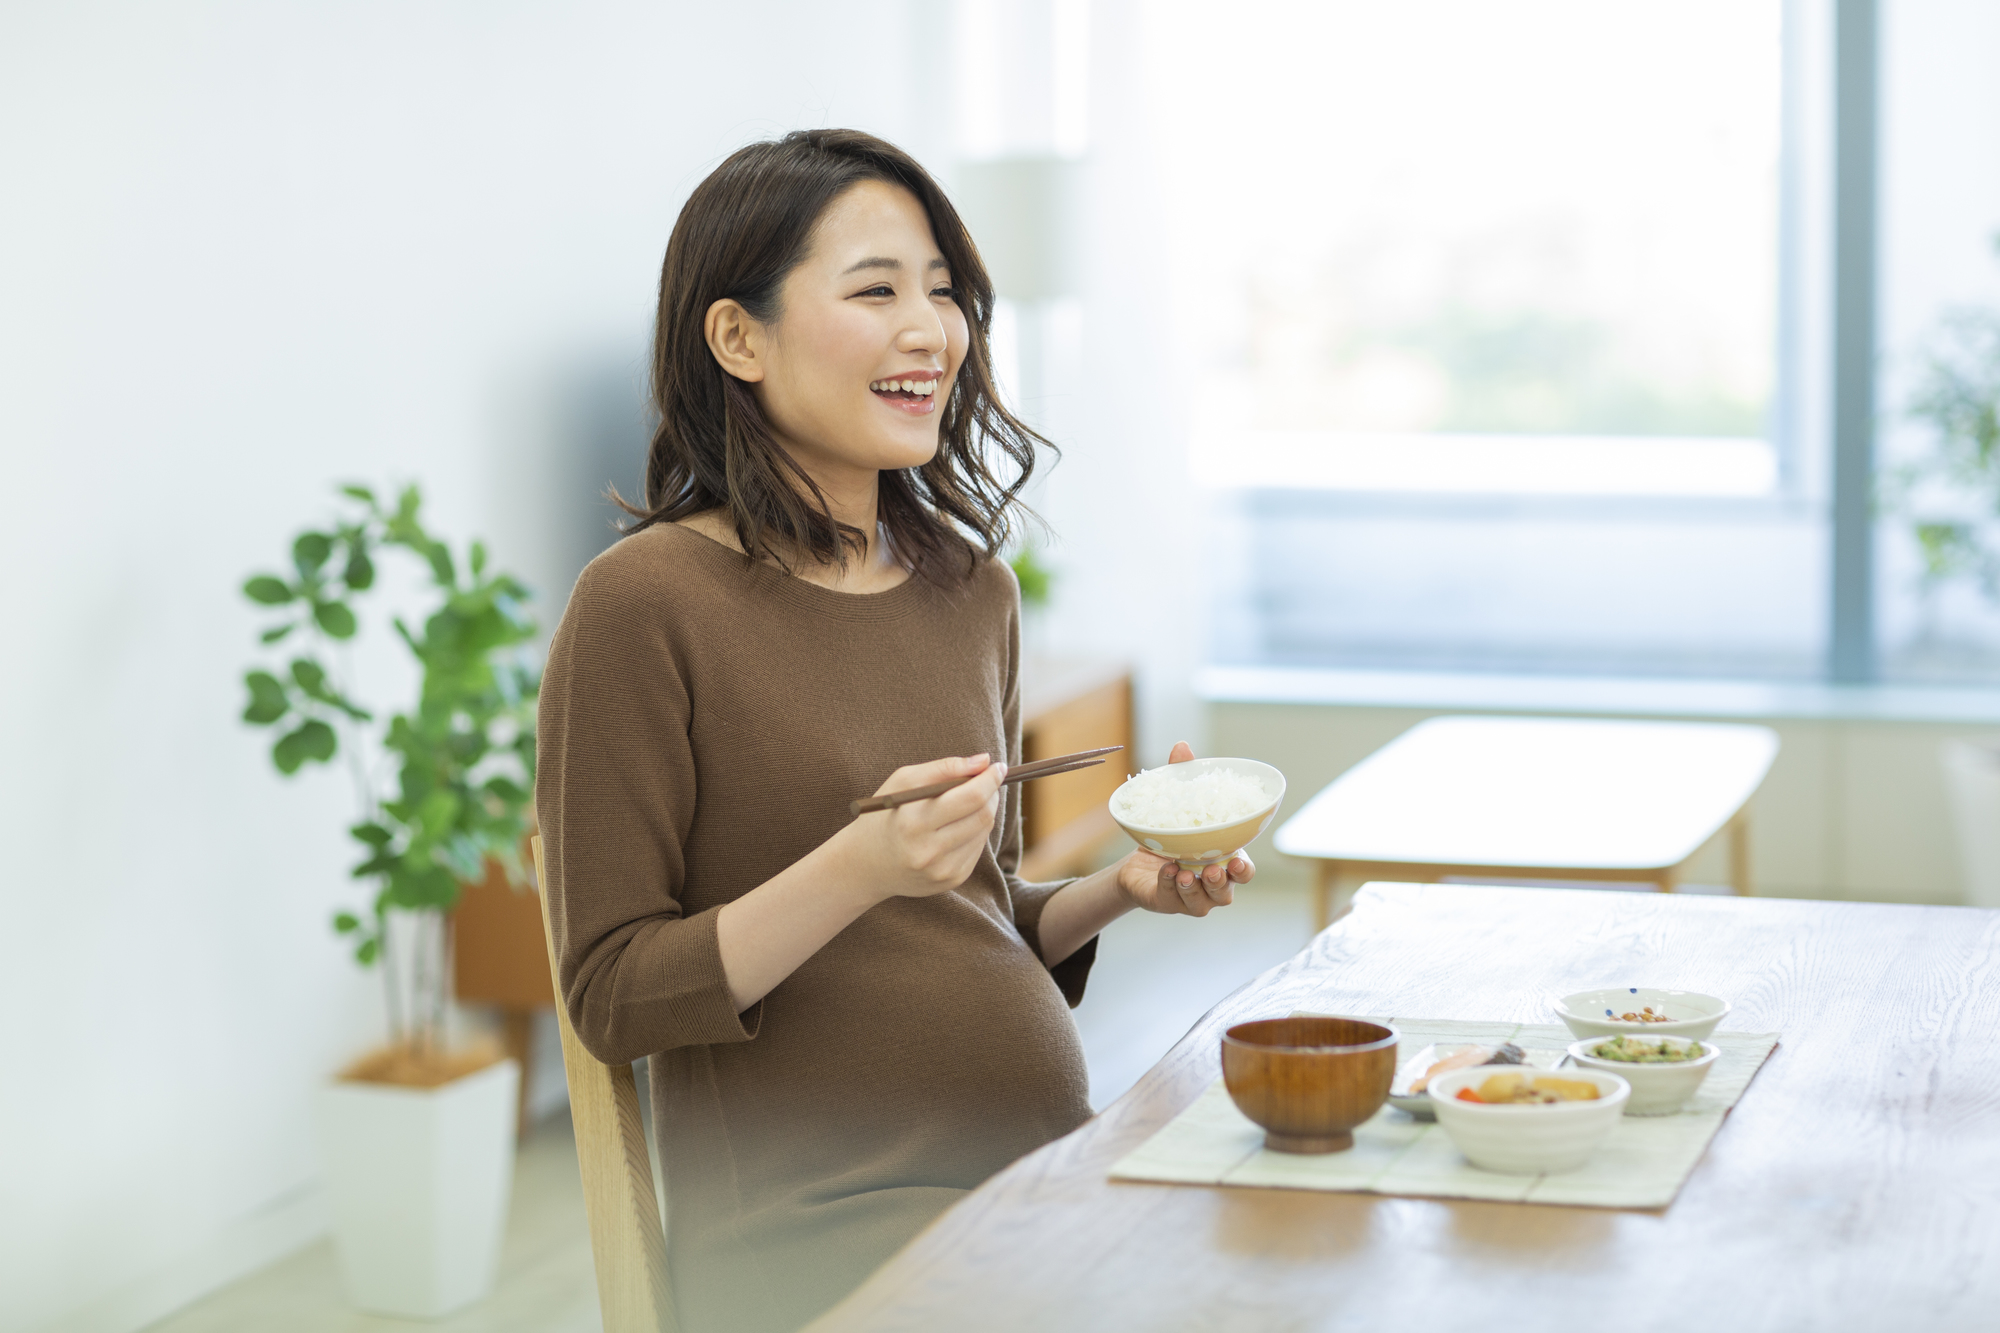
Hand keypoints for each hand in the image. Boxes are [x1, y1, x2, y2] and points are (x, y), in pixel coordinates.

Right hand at [836, 754, 1006, 901]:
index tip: (999, 766)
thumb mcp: (903, 782)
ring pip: (984, 832)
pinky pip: (977, 849)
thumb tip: (984, 761)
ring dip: (985, 811)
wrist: (865, 865)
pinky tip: (958, 825)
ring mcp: (942, 870)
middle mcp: (929, 851)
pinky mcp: (951, 881)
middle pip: (982, 816)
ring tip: (969, 801)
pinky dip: (975, 831)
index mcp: (914, 822)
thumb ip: (944, 768)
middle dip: (992, 793)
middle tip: (989, 780)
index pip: (970, 798)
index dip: (989, 780)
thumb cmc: (885, 814)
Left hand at [1113, 741, 1256, 916]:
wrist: (1136, 863)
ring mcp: (1191, 897)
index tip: (1237, 860)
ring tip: (1187, 871)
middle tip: (1213, 869)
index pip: (1243, 872)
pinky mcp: (1169, 902)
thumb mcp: (1174, 804)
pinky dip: (1171, 885)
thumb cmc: (1167, 836)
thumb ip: (1182, 777)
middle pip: (1227, 892)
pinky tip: (1168, 872)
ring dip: (1195, 887)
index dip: (1244, 871)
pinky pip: (1174, 898)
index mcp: (1222, 860)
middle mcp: (1211, 884)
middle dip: (1223, 882)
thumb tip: (1182, 746)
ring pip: (1203, 901)